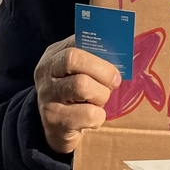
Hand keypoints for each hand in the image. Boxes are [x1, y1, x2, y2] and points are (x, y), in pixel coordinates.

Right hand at [35, 36, 120, 154]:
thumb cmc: (76, 93)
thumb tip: (124, 45)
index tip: (116, 61)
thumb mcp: (79, 70)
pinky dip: (99, 117)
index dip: (101, 50)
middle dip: (103, 70)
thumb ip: (94, 56)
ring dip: (101, 95)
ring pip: (82, 85)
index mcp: (53, 56)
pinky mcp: (54, 121)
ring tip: (99, 101)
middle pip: (73, 59)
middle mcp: (45, 74)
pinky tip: (91, 118)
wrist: (56, 128)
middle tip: (114, 82)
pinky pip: (89, 114)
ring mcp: (47, 97)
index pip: (75, 41)